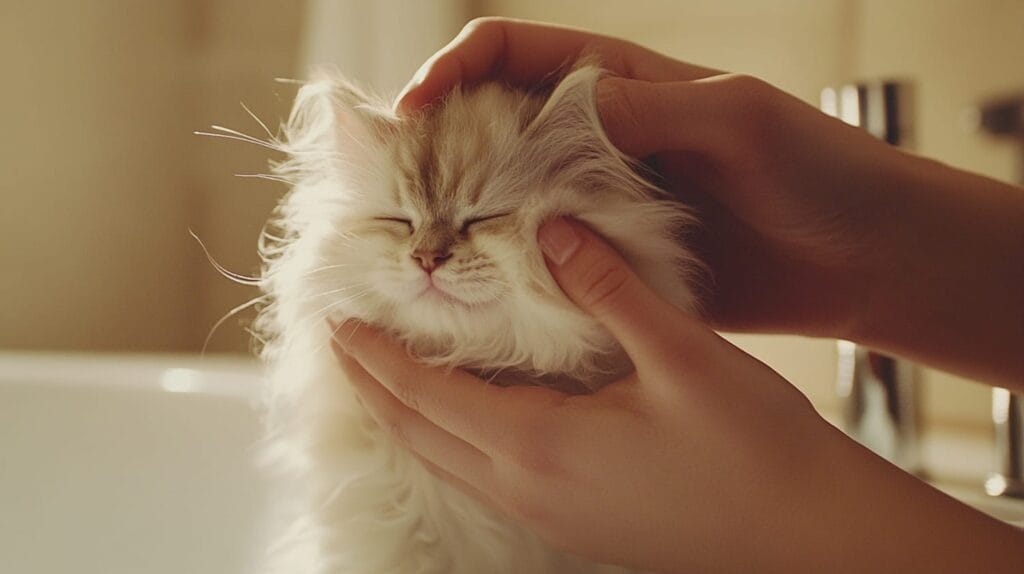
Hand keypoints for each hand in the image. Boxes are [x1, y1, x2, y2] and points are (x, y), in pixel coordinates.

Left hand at [331, 218, 1023, 572]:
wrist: (813, 536)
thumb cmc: (756, 450)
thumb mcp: (681, 354)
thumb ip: (607, 287)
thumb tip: (551, 230)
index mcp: (542, 446)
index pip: (427, 398)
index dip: (377, 360)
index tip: (340, 324)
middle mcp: (532, 490)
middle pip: (422, 438)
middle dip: (376, 392)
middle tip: (346, 348)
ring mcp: (553, 516)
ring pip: (450, 466)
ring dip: (411, 420)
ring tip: (390, 380)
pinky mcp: (579, 525)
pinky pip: (487, 481)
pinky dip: (454, 442)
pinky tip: (469, 420)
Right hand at [395, 18, 1023, 385]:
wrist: (863, 258)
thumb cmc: (817, 168)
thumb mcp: (736, 119)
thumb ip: (645, 109)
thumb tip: (552, 115)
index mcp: (616, 84)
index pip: (508, 55)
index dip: (449, 72)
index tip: (412, 117)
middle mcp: (596, 141)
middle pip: (490, 131)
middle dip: (439, 155)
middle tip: (405, 201)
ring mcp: (602, 205)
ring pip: (512, 204)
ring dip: (470, 225)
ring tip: (430, 258)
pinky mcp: (617, 265)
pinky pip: (551, 266)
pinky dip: (516, 279)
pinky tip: (491, 303)